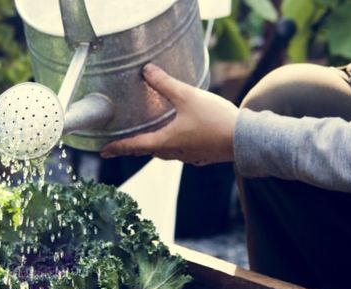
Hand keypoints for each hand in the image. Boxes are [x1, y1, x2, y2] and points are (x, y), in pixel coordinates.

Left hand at [100, 64, 239, 165]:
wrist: (246, 139)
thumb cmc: (215, 119)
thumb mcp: (187, 96)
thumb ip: (165, 84)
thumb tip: (146, 70)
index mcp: (165, 142)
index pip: (134, 146)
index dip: (117, 148)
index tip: (103, 152)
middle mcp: (174, 152)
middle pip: (147, 151)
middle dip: (133, 148)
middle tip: (120, 146)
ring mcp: (189, 156)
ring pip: (164, 152)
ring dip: (152, 147)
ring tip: (147, 140)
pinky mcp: (202, 155)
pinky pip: (180, 152)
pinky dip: (171, 146)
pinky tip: (177, 140)